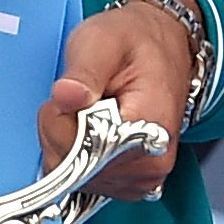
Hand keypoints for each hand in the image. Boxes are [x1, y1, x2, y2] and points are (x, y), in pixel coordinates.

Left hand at [41, 0, 191, 203]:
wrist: (161, 45)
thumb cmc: (136, 42)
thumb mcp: (104, 40)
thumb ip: (84, 70)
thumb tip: (66, 96)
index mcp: (150, 130)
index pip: (82, 150)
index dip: (63, 121)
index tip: (77, 93)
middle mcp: (150, 165)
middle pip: (72, 167)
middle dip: (61, 130)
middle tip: (84, 96)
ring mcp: (141, 179)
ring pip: (70, 175)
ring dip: (66, 141)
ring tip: (90, 108)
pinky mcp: (128, 183)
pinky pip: (78, 179)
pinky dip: (74, 153)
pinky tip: (92, 127)